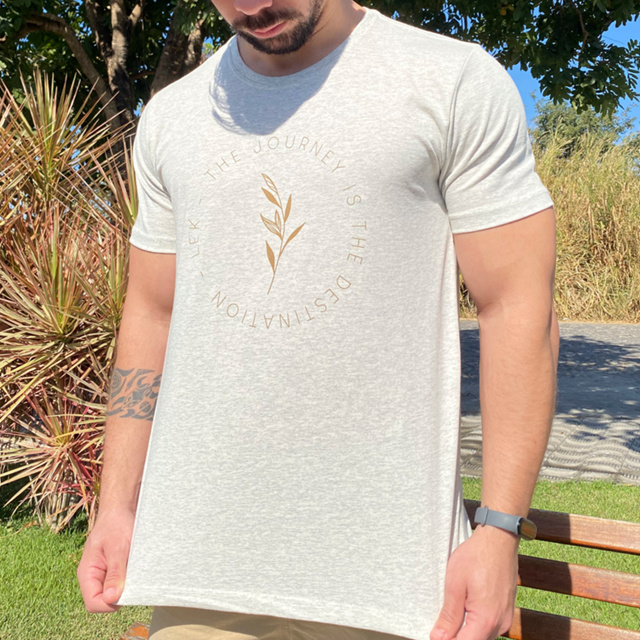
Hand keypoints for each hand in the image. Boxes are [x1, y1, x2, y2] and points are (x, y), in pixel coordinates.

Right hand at [77, 507, 134, 611]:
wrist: (120, 509)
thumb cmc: (117, 524)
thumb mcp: (118, 548)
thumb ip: (114, 572)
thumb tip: (111, 598)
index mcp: (87, 573)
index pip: (93, 603)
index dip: (109, 603)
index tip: (127, 591)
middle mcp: (93, 576)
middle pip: (103, 601)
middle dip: (119, 595)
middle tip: (134, 579)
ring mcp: (103, 574)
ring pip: (113, 593)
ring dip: (126, 586)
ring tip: (134, 570)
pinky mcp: (113, 570)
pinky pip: (120, 583)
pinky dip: (129, 579)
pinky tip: (136, 568)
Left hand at [429, 525, 519, 639]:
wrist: (499, 539)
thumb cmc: (476, 557)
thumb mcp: (455, 585)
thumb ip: (449, 616)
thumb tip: (438, 638)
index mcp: (485, 620)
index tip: (436, 633)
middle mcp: (500, 624)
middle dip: (455, 636)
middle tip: (441, 623)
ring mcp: (505, 618)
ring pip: (482, 636)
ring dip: (465, 631)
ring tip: (449, 617)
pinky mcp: (506, 610)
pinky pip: (489, 626)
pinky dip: (475, 624)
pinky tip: (464, 610)